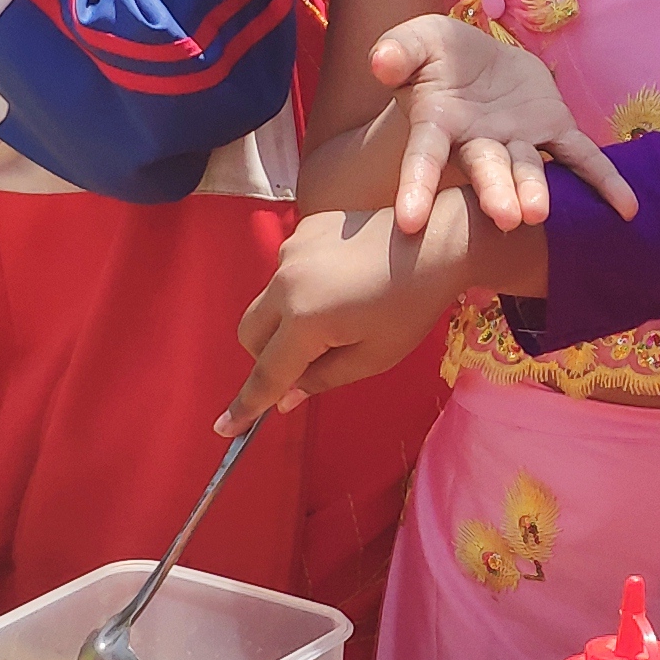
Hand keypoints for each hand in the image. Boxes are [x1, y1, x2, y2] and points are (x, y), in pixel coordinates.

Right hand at [227, 193, 521, 434]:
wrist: (435, 241)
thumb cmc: (411, 307)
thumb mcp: (373, 357)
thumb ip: (321, 379)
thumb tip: (285, 398)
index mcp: (304, 319)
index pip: (267, 372)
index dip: (246, 405)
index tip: (225, 428)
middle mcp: (285, 281)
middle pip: (250, 334)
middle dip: (267, 357)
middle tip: (309, 362)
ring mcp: (290, 250)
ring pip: (265, 303)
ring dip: (284, 322)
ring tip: (337, 316)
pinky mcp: (302, 230)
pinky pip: (285, 273)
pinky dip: (299, 290)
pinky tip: (341, 285)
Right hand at [369, 16, 635, 233]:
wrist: (478, 58)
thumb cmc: (437, 56)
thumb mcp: (416, 41)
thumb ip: (400, 50)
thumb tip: (381, 63)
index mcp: (438, 124)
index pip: (423, 156)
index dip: (416, 185)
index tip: (410, 222)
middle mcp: (480, 143)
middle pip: (487, 170)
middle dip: (496, 192)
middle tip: (508, 218)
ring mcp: (519, 142)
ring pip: (529, 169)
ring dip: (536, 189)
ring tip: (541, 213)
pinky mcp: (554, 131)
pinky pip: (582, 158)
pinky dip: (604, 181)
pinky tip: (627, 209)